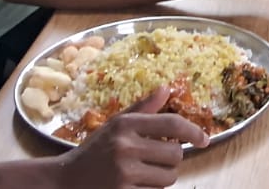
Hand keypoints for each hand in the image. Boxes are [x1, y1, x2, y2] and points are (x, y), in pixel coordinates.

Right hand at [54, 86, 205, 187]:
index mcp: (126, 124)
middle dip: (170, 159)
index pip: (172, 123)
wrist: (65, 181)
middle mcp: (125, 146)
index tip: (204, 139)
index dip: (194, 131)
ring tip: (142, 174)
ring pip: (169, 177)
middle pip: (175, 154)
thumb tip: (167, 88)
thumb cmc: (94, 151)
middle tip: (154, 160)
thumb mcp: (115, 125)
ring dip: (161, 177)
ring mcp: (124, 172)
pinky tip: (133, 186)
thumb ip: (143, 109)